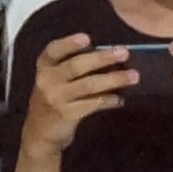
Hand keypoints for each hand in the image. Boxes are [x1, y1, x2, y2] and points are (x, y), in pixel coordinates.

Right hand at [19, 32, 134, 160]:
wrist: (39, 133)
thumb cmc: (54, 99)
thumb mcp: (55, 80)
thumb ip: (74, 68)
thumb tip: (110, 56)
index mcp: (45, 66)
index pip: (54, 50)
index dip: (69, 43)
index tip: (87, 38)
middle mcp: (47, 80)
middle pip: (76, 65)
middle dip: (102, 58)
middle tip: (124, 53)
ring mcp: (56, 98)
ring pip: (88, 85)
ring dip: (114, 79)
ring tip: (133, 76)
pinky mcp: (67, 115)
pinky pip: (92, 104)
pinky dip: (109, 100)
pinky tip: (120, 99)